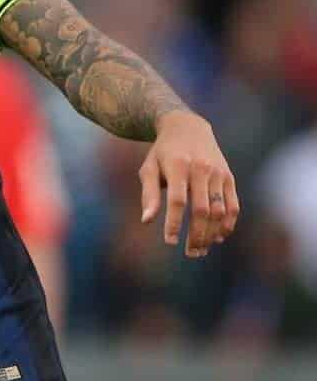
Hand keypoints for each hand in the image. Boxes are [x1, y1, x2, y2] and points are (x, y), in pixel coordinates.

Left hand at [139, 110, 239, 256]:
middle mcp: (201, 169)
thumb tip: (146, 221)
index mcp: (178, 165)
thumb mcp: (149, 168)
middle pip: (202, 209)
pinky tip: (219, 237)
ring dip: (212, 233)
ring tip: (202, 249)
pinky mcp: (229, 177)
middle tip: (190, 253)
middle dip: (196, 234)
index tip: (169, 241)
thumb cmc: (162, 152)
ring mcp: (218, 173)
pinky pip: (233, 205)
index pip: (177, 200)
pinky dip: (228, 223)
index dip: (174, 222)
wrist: (187, 127)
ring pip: (219, 210)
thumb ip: (149, 194)